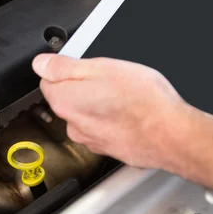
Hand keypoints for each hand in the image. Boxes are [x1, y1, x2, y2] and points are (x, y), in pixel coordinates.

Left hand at [32, 54, 188, 169]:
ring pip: (87, 114)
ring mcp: (91, 141)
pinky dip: (113, 120)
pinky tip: (132, 112)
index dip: (68, 68)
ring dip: (100, 103)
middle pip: (68, 98)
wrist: (171, 134)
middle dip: (85, 86)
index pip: (48, 80)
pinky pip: (103, 128)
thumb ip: (66, 66)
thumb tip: (41, 64)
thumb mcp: (103, 67)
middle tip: (113, 78)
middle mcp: (74, 126)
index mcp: (66, 102)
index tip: (88, 66)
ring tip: (127, 95)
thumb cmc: (143, 101)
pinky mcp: (109, 149)